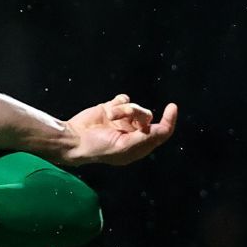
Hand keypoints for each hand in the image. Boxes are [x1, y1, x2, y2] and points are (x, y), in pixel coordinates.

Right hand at [60, 95, 178, 166]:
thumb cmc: (99, 148)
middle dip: (135, 113)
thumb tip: (165, 128)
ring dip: (123, 109)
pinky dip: (117, 103)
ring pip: (134, 106)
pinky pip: (124, 98)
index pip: (161, 132)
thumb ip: (146, 138)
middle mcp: (133, 133)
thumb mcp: (125, 147)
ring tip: (110, 115)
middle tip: (122, 116)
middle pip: (147, 116)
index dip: (169, 121)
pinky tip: (108, 111)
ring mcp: (123, 121)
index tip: (172, 107)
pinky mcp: (113, 109)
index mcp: (139, 146)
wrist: (74, 138)